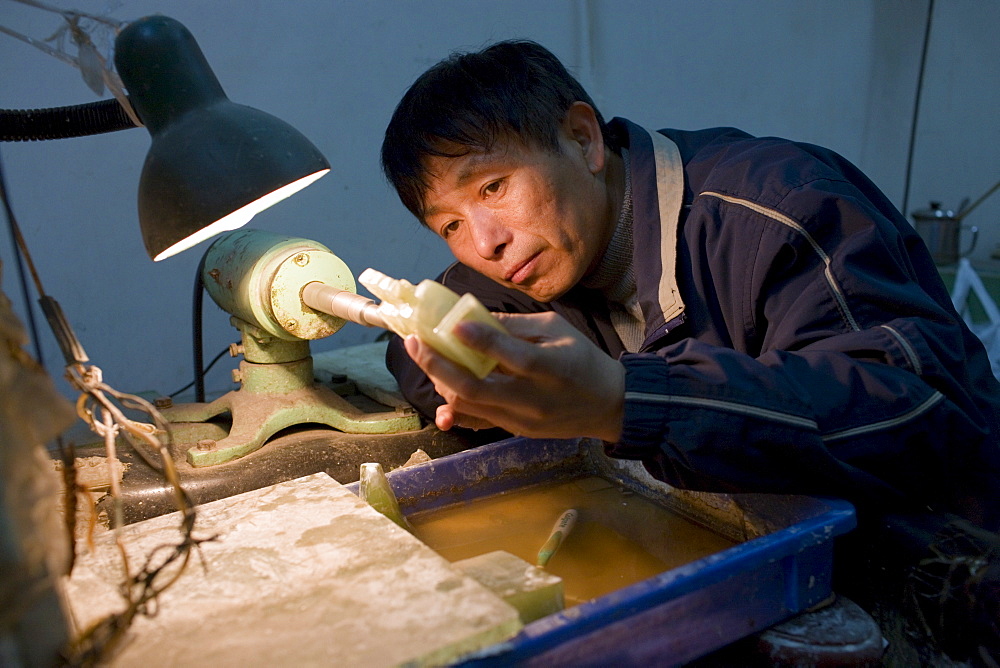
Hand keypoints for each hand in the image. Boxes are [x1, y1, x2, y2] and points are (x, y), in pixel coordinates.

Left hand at [403, 311, 623, 440]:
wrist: (609, 406)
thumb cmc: (583, 359)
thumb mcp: (558, 330)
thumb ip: (516, 326)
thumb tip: (474, 317)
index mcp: (551, 367)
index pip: (511, 356)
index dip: (480, 341)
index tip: (452, 325)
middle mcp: (533, 398)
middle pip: (475, 387)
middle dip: (438, 365)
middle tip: (415, 343)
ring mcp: (522, 419)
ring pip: (469, 406)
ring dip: (440, 382)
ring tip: (425, 356)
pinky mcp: (516, 430)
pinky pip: (477, 419)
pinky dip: (455, 404)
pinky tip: (440, 388)